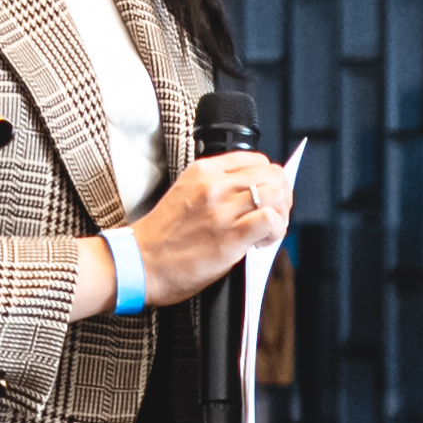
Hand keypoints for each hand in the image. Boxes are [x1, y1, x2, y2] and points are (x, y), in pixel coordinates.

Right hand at [123, 153, 289, 304]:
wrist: (140, 263)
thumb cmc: (163, 236)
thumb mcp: (186, 193)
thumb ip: (216, 187)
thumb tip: (254, 192)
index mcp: (203, 171)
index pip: (256, 159)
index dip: (270, 178)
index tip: (268, 196)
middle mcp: (214, 185)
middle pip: (272, 175)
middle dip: (283, 196)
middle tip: (275, 216)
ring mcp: (222, 210)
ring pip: (276, 195)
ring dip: (281, 215)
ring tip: (268, 232)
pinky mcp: (230, 236)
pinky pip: (271, 220)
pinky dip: (276, 231)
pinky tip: (262, 242)